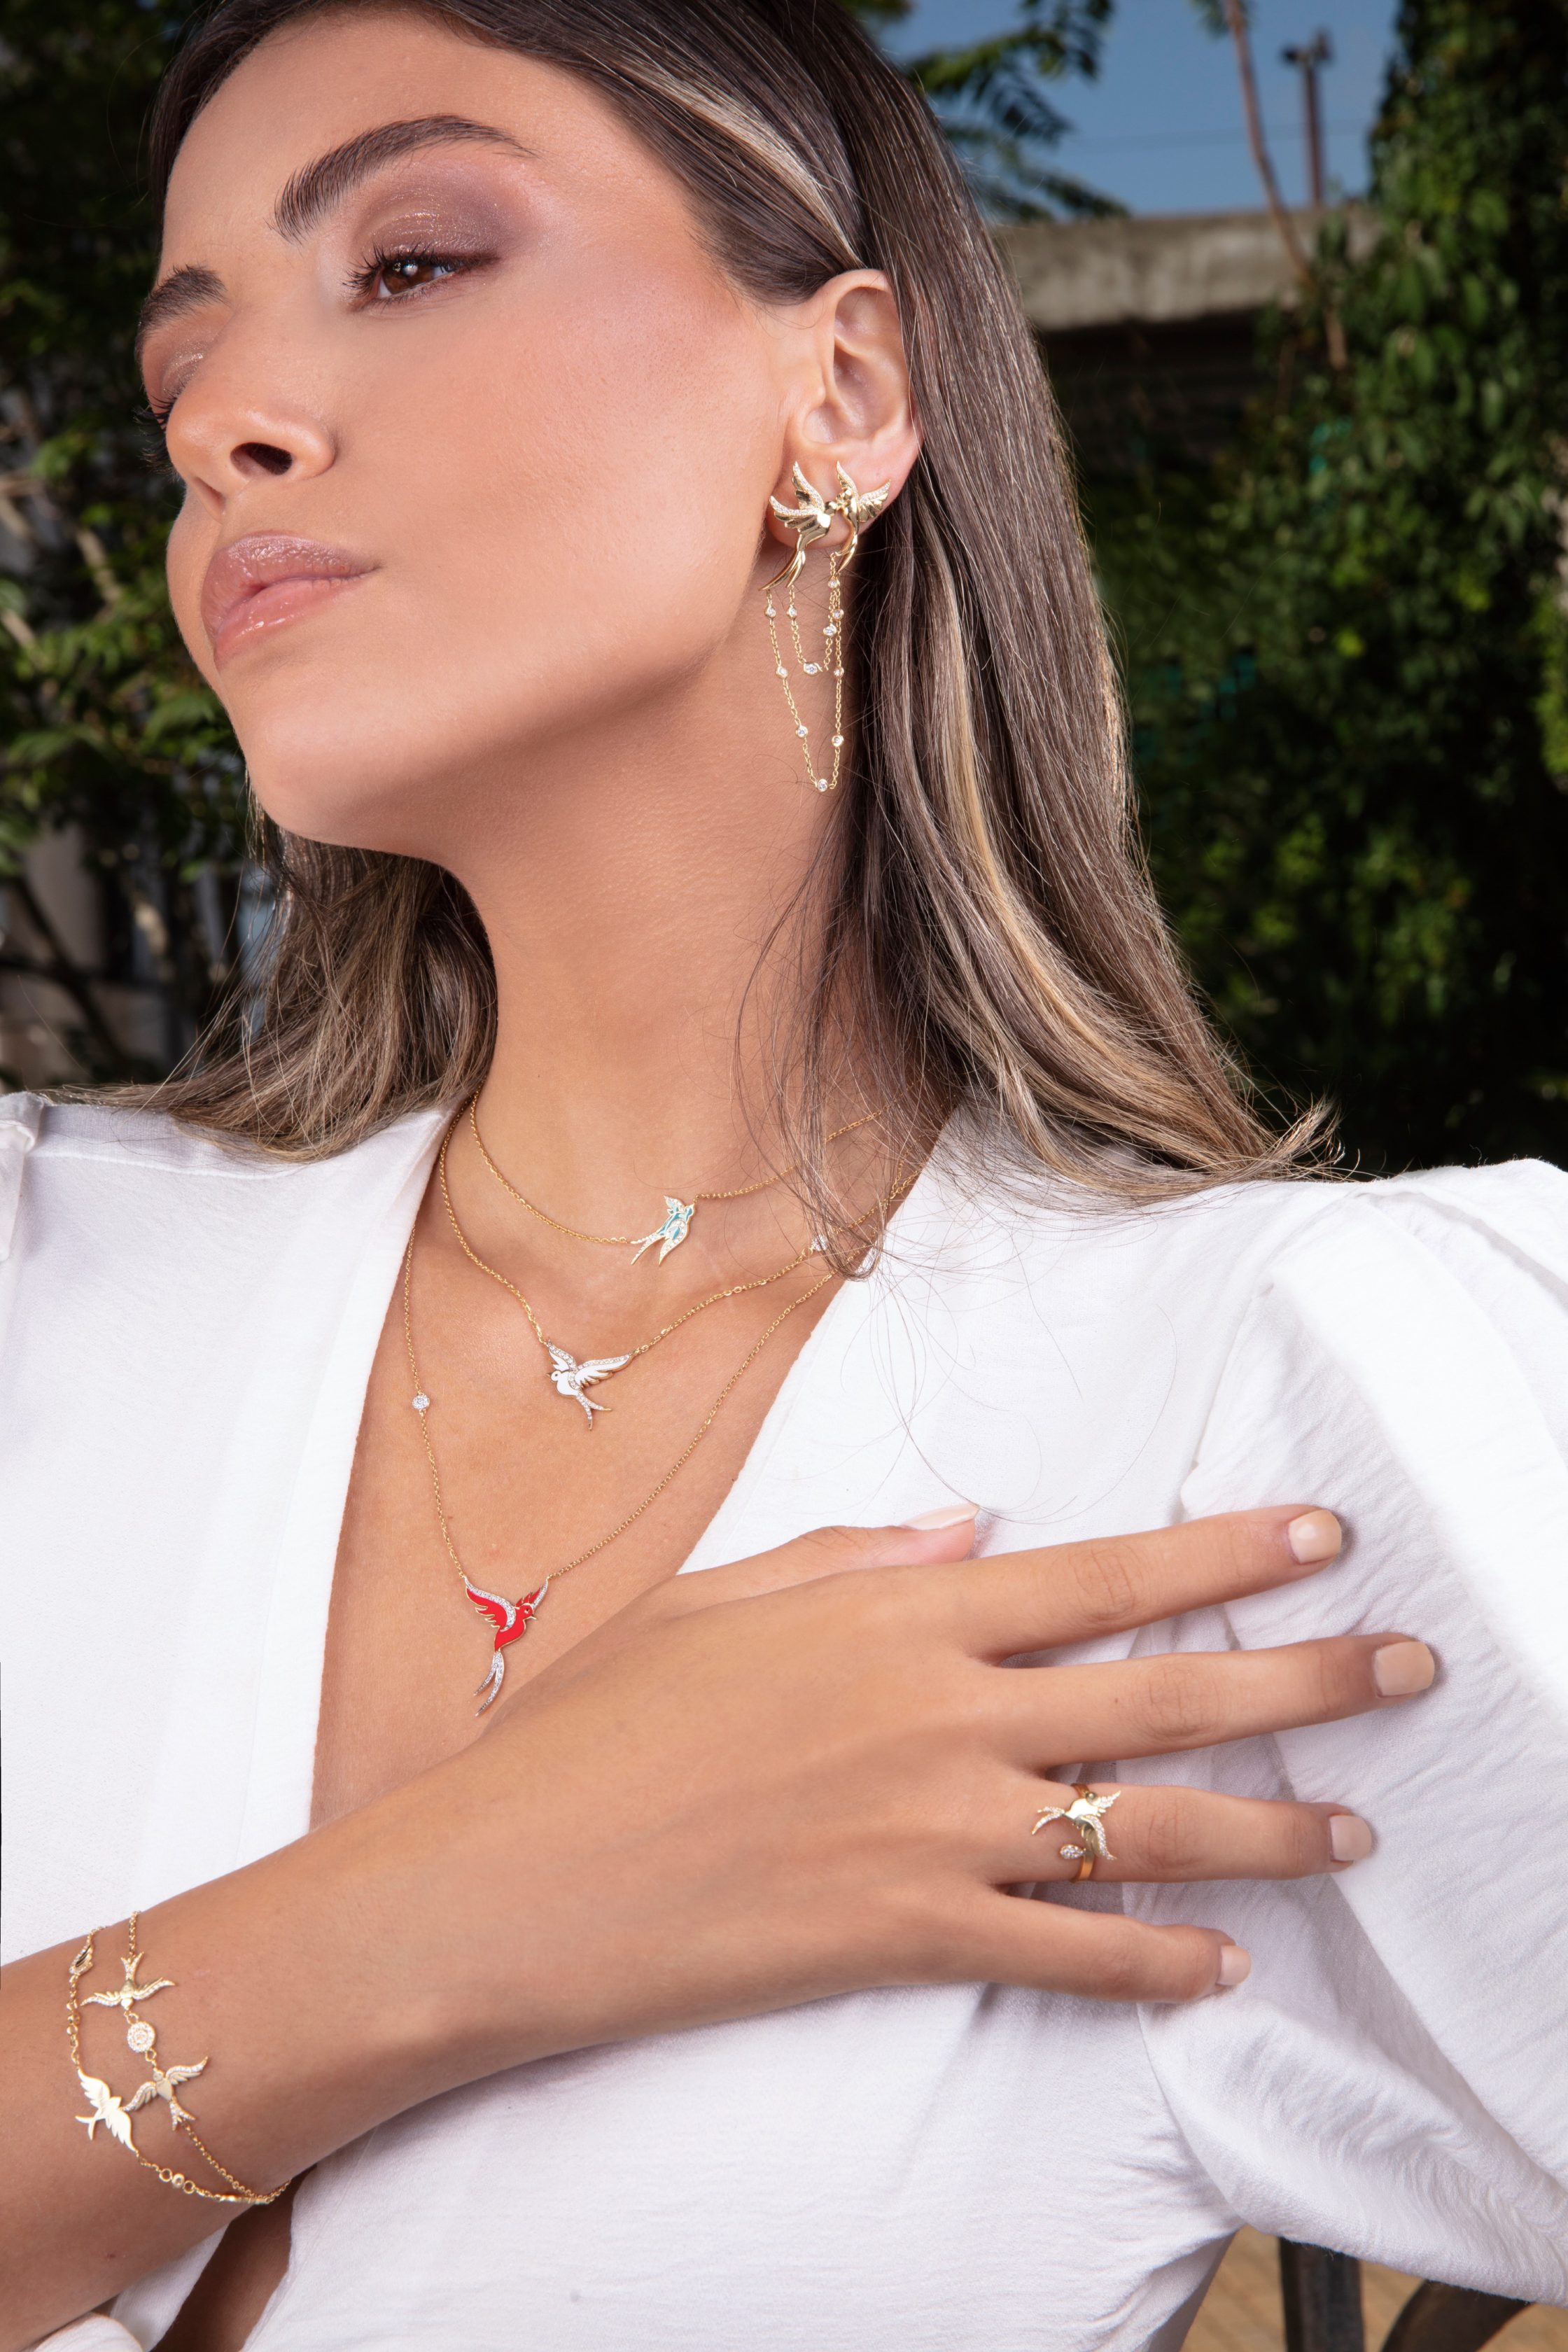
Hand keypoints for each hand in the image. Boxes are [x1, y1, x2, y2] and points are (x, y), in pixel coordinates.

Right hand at [396, 1504, 1430, 2080]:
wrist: (502, 1883)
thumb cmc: (590, 1727)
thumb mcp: (715, 1601)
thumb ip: (852, 1553)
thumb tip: (969, 1525)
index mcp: (891, 1611)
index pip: (1100, 1572)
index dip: (1225, 1551)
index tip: (1321, 1533)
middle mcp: (936, 1710)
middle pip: (1162, 1687)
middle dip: (1303, 1676)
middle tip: (1407, 1667)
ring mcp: (930, 1829)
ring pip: (1144, 1823)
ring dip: (1268, 1827)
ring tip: (1356, 1830)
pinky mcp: (907, 1937)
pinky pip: (1069, 1954)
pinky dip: (1156, 1963)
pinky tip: (1222, 1965)